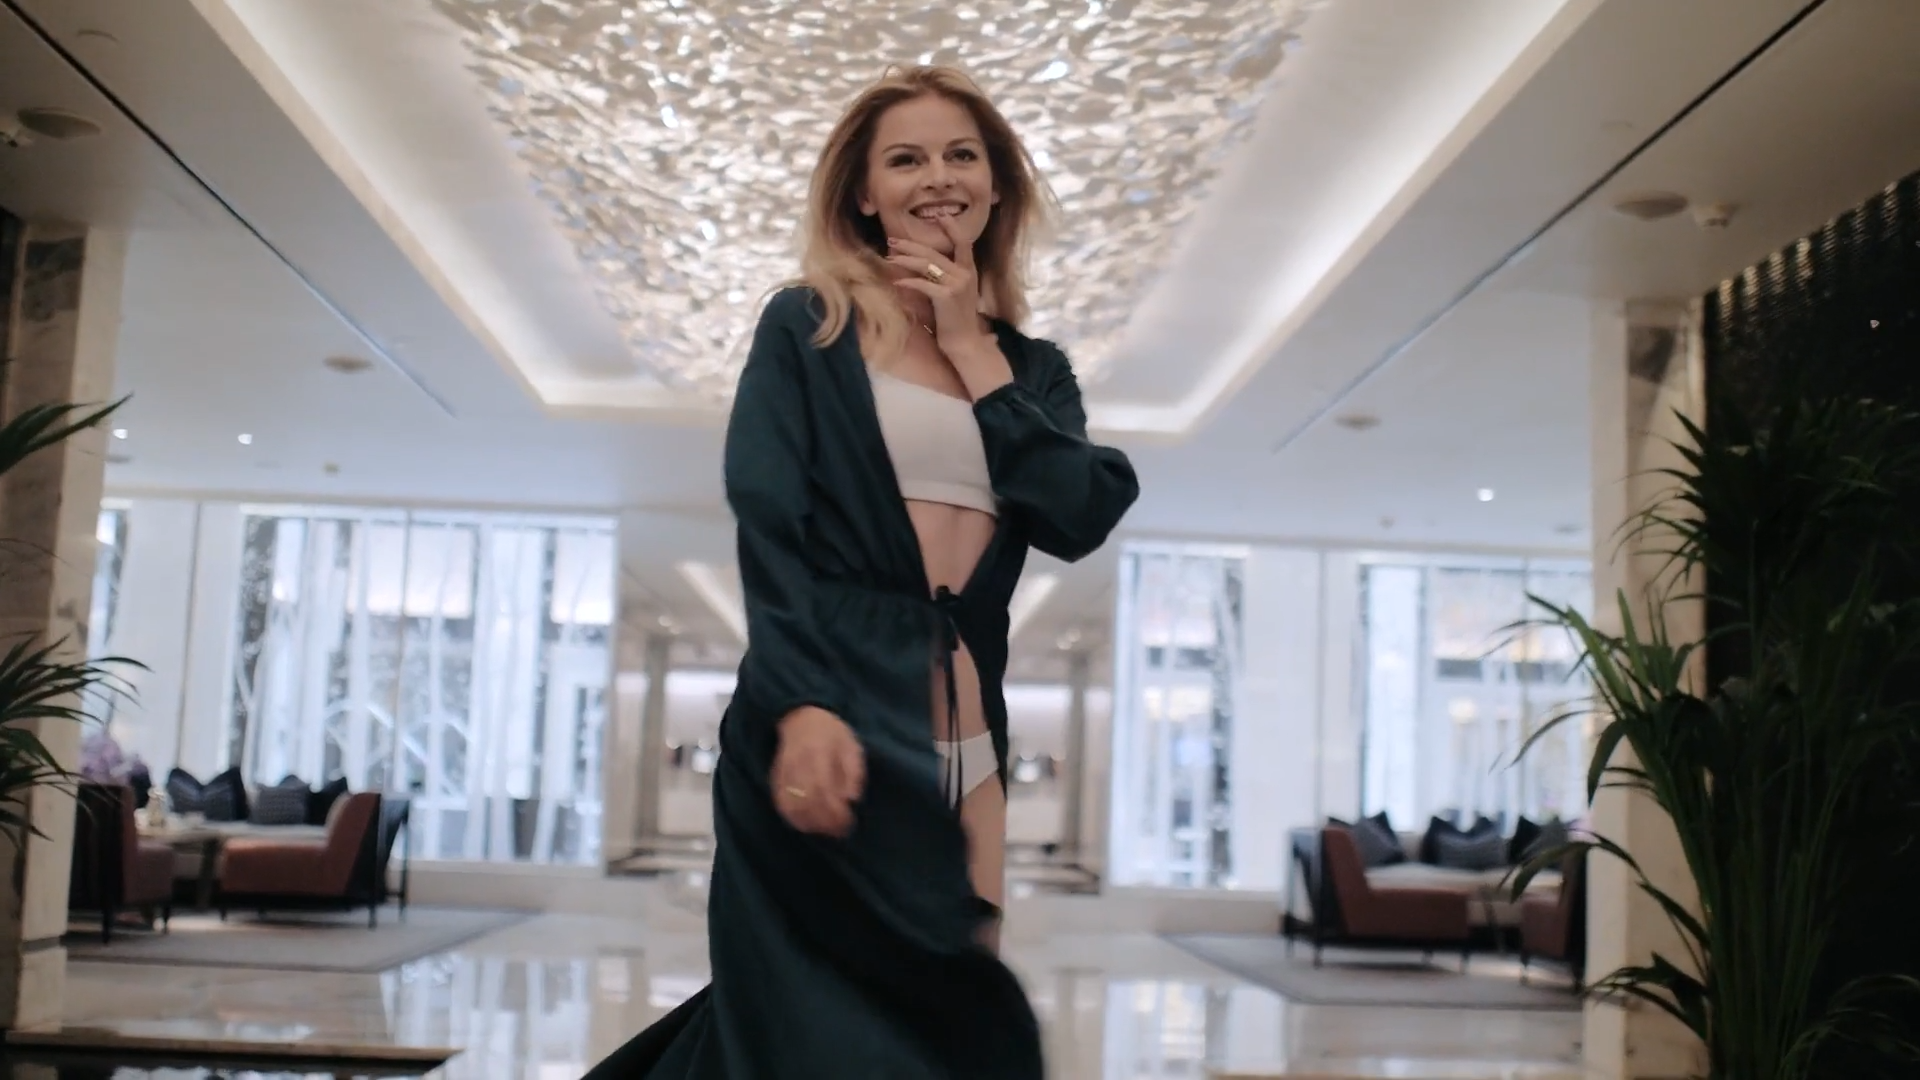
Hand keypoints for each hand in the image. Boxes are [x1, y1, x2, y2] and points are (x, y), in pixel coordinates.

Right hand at [770, 705, 864, 836]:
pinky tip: (807, 825)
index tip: (848, 820)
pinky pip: (780, 804)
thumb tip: (852, 799)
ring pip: (792, 806)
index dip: (835, 810)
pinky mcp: (775, 779)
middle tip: (840, 831)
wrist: (800, 717)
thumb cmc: (831, 733)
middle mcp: (797, 764)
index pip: (823, 788)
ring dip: (809, 824)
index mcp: (818, 753)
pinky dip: (793, 819)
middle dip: (825, 821)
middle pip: (807, 801)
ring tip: (826, 830)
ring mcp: (783, 773)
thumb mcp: (851, 746)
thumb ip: (854, 772)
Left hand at [887, 221, 1013, 399]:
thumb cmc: (957, 319)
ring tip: (890, 258)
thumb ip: (945, 277)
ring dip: (905, 260)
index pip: (962, 242)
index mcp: (969, 271)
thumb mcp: (956, 293)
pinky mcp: (946, 297)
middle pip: (934, 252)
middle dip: (910, 246)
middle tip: (893, 241)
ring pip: (926, 264)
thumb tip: (923, 266)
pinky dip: (908, 282)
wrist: (966, 342)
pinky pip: (923, 284)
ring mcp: (957, 284)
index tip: (939, 215)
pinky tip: (896, 282)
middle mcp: (965, 274)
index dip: (951, 228)